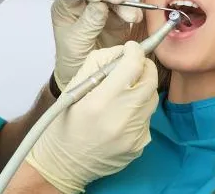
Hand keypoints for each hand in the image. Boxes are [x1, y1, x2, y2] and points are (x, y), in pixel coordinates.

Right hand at [26, 41, 158, 193]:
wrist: (63, 166)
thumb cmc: (63, 125)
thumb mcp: (73, 88)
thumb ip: (98, 64)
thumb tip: (122, 52)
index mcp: (100, 102)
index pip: (132, 66)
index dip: (135, 52)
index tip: (132, 49)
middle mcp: (121, 119)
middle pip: (150, 80)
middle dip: (143, 68)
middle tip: (132, 66)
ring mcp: (133, 135)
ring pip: (151, 99)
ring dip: (140, 90)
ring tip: (121, 95)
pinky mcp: (139, 146)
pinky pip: (146, 118)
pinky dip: (137, 111)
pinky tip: (119, 117)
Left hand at [51, 0, 142, 90]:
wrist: (86, 77)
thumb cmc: (72, 60)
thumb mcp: (76, 43)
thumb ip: (87, 24)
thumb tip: (100, 4)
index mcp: (66, 6)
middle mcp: (84, 3)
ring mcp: (103, 9)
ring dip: (124, 3)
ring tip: (130, 16)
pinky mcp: (118, 18)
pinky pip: (127, 10)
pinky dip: (133, 12)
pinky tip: (135, 18)